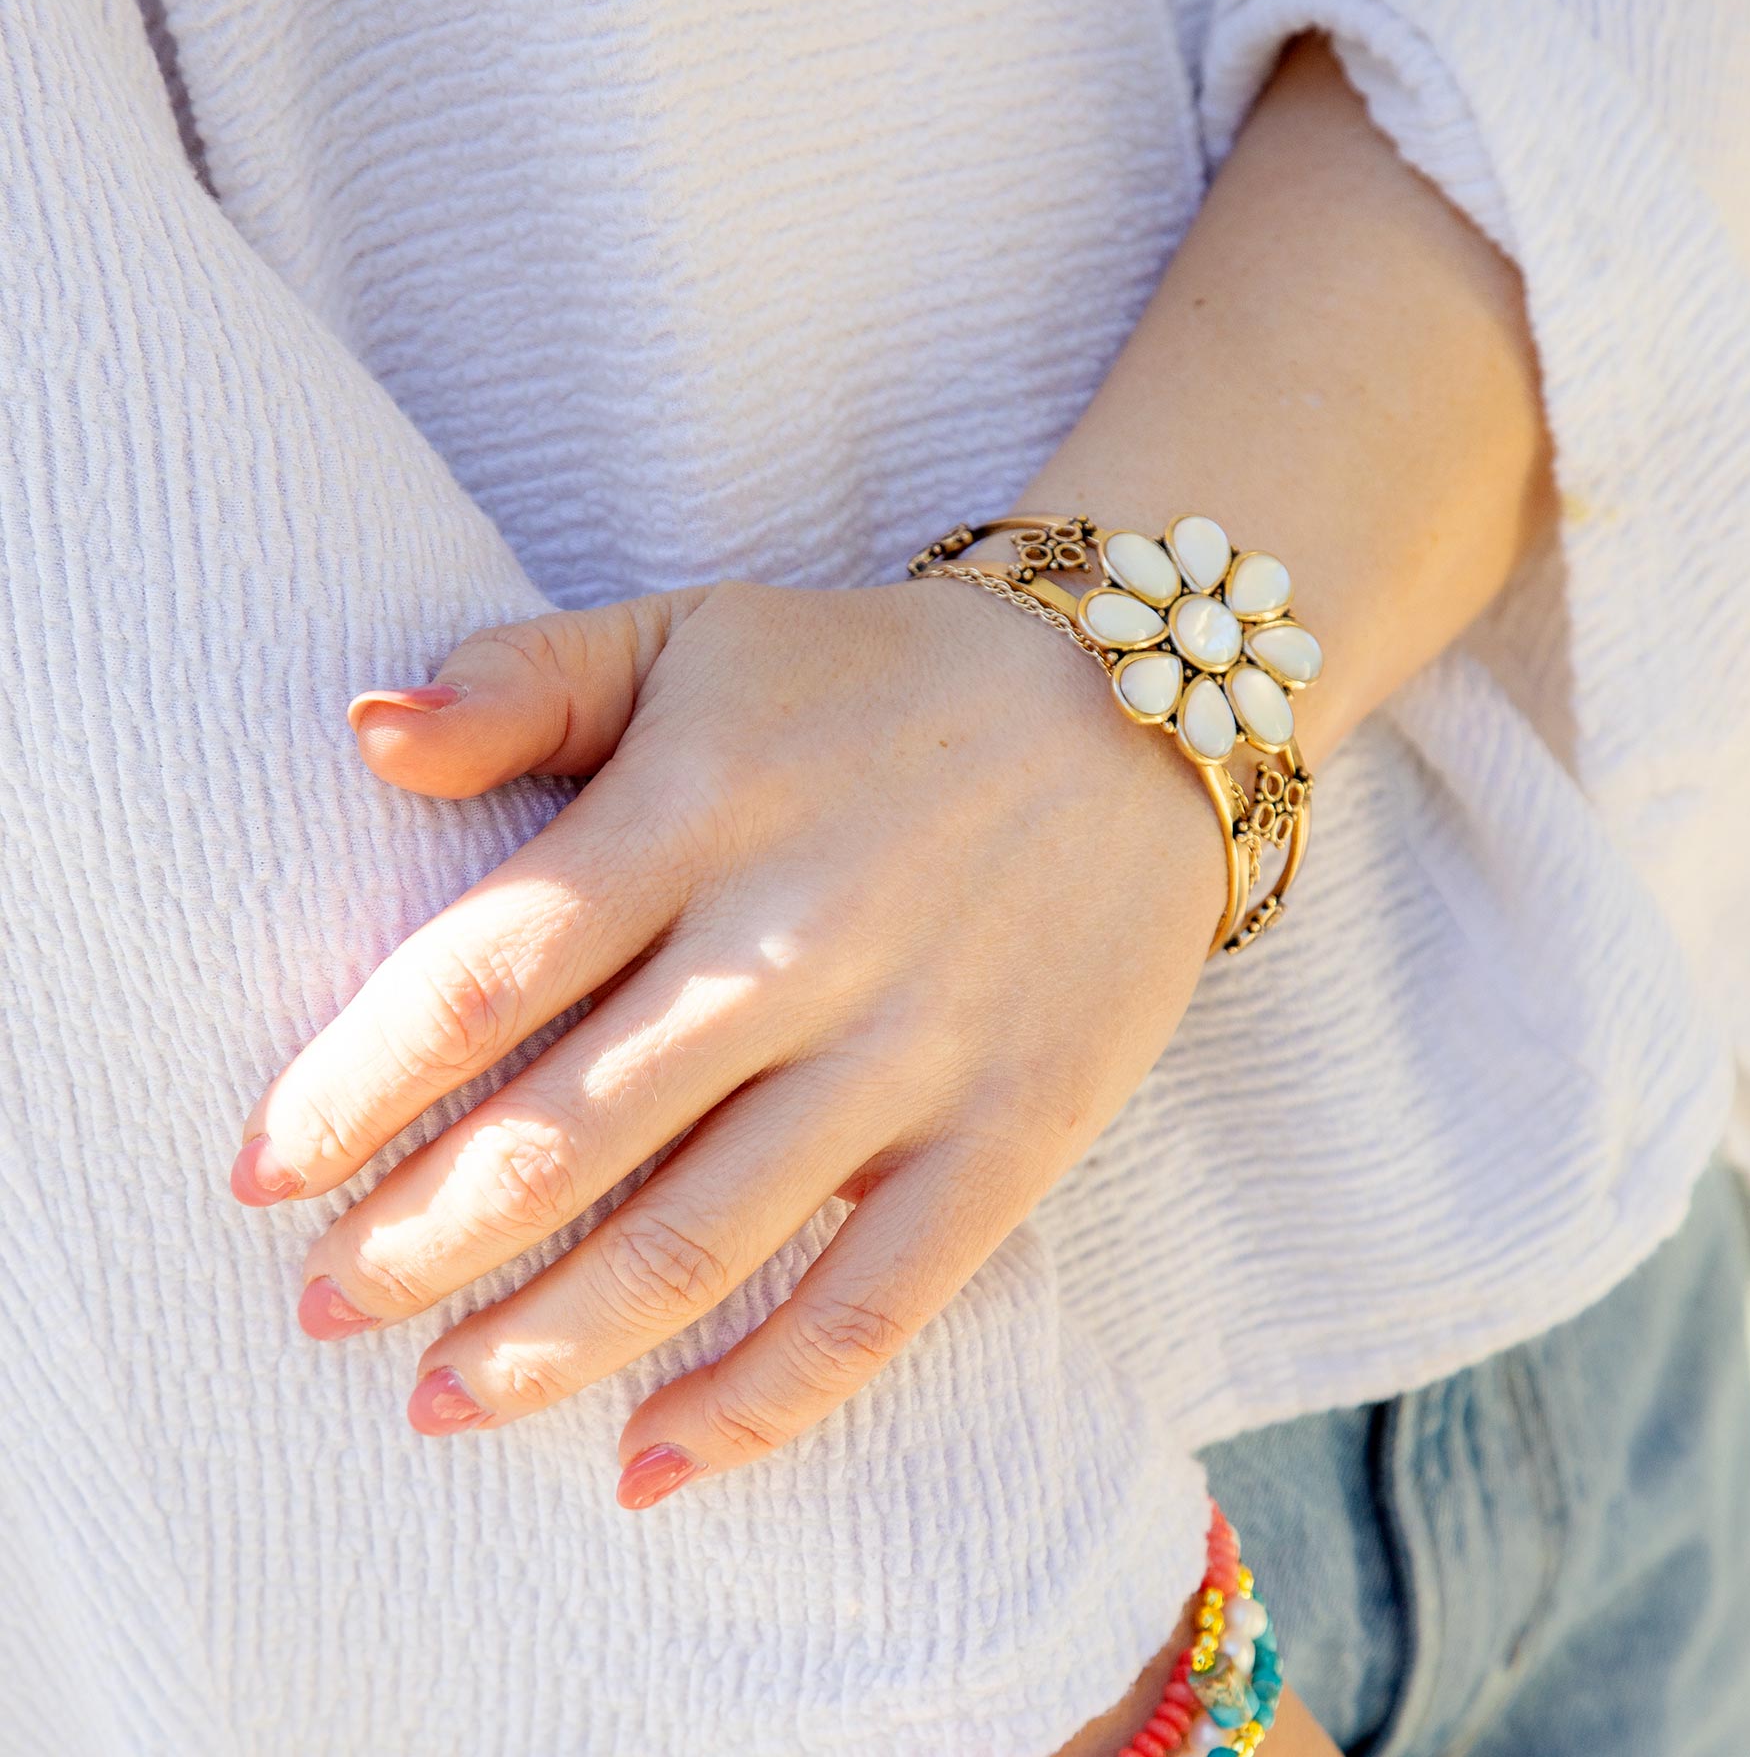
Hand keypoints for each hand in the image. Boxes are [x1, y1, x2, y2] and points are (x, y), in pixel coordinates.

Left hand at [231, 575, 1223, 1500]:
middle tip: (319, 1307)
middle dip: (412, 1245)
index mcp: (698, 809)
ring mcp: (912, 1047)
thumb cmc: (876, 681)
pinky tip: (648, 1463)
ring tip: (438, 1401)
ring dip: (542, 1347)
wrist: (1140, 710)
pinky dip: (756, 1404)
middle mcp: (793, 940)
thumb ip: (527, 680)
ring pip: (696, 1241)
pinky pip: (874, 1305)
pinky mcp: (1012, 1131)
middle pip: (560, 1135)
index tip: (259, 1170)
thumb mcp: (696, 636)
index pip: (481, 975)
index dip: (349, 1087)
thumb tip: (362, 736)